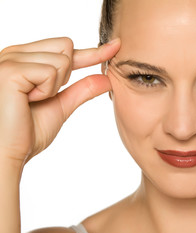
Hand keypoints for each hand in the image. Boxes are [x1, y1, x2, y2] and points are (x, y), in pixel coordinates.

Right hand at [0, 37, 120, 167]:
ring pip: (62, 59)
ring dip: (54, 87)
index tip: (115, 46)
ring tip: (31, 100)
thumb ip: (82, 89)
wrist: (9, 153)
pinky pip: (51, 72)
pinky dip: (47, 91)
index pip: (64, 48)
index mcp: (24, 60)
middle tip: (43, 96)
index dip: (91, 50)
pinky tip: (27, 100)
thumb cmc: (26, 133)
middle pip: (66, 46)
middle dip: (65, 74)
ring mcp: (10, 59)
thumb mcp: (61, 105)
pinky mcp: (10, 70)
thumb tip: (107, 79)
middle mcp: (15, 54)